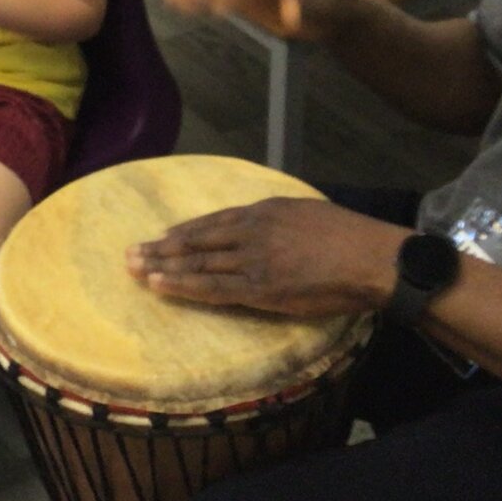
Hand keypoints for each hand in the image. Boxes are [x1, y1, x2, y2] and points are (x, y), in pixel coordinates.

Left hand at [124, 197, 398, 319]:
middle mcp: (251, 231)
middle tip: (130, 252)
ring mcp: (253, 260)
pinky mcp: (260, 288)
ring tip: (132, 269)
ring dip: (161, 266)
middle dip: (161, 248)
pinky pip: (212, 288)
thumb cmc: (351, 239)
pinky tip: (158, 285)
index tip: (161, 237)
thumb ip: (281, 221)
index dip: (184, 231)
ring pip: (197, 263)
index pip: (213, 222)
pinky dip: (182, 285)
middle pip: (196, 240)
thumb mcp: (308, 214)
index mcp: (265, 212)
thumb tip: (267, 228)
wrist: (371, 258)